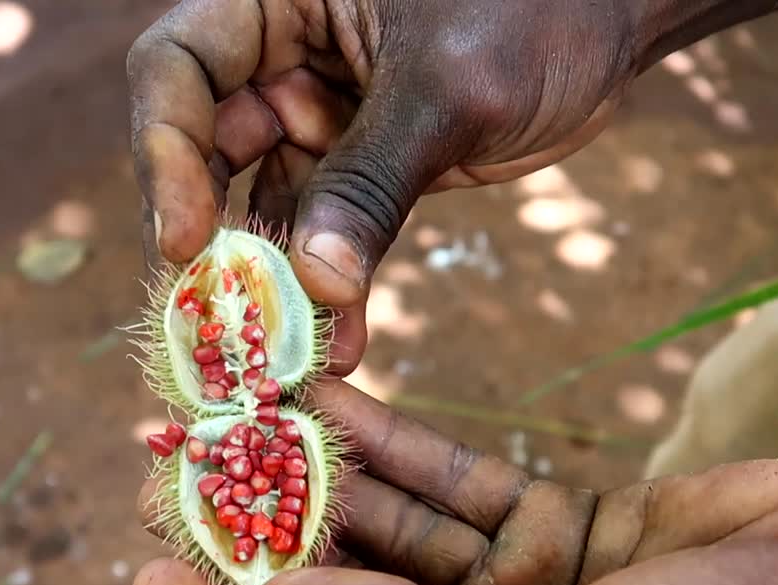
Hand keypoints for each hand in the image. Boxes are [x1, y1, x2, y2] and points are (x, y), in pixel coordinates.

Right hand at [126, 0, 641, 373]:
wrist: (612, 24)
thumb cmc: (536, 10)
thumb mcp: (449, 89)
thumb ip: (372, 181)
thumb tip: (309, 283)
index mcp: (275, 0)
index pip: (176, 70)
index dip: (165, 155)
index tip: (188, 240)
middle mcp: (279, 56)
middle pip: (203, 151)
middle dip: (209, 240)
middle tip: (213, 323)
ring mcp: (316, 115)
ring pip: (265, 206)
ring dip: (273, 282)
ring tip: (280, 355)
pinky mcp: (360, 166)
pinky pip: (326, 234)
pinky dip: (330, 287)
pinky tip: (340, 342)